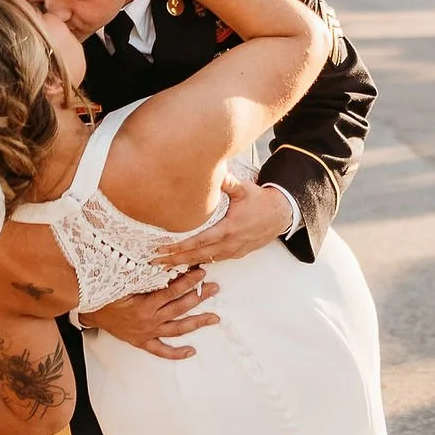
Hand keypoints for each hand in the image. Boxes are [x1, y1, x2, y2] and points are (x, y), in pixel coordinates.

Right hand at [80, 263, 220, 360]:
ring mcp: (147, 332)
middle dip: (199, 297)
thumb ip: (142, 272)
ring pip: (177, 328)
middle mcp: (149, 320)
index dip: (189, 281)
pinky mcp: (142, 341)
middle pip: (180, 308)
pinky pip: (161, 350)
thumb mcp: (122, 279)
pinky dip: (176, 353)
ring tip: (214, 317)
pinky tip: (191, 351)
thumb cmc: (104, 292)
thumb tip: (163, 260)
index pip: (173, 291)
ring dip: (197, 322)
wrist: (89, 311)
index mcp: (144, 305)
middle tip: (214, 289)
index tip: (202, 272)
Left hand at [147, 175, 292, 267]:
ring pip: (204, 261)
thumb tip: (213, 169)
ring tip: (165, 265)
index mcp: (228, 229)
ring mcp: (233, 251)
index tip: (161, 248)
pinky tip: (187, 264)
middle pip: (197, 256)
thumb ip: (226, 182)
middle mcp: (229, 244)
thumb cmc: (260, 201)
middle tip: (154, 262)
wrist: (280, 215)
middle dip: (174, 260)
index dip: (178, 247)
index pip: (198, 241)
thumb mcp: (244, 189)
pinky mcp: (236, 253)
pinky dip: (199, 263)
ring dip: (184, 264)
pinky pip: (214, 260)